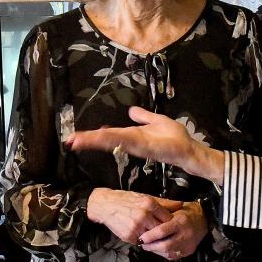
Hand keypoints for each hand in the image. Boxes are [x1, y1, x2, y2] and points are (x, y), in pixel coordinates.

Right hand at [66, 108, 224, 182]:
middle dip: (88, 140)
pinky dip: (114, 139)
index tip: (74, 137)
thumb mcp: (158, 121)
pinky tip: (102, 136)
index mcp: (133, 136)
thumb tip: (131, 111)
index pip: (109, 134)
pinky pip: (128, 141)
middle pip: (107, 139)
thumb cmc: (176, 139)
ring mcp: (138, 145)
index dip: (92, 136)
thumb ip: (144, 117)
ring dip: (96, 141)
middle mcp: (132, 142)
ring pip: (113, 140)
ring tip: (78, 140)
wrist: (191, 151)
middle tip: (69, 141)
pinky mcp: (147, 147)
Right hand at [87, 187, 182, 244]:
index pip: (168, 218)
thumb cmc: (126, 200)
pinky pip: (142, 242)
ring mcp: (136, 227)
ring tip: (155, 238)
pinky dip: (144, 241)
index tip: (171, 226)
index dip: (170, 223)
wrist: (105, 205)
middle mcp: (144, 215)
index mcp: (150, 203)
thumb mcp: (145, 197)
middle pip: (162, 230)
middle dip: (164, 233)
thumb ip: (164, 202)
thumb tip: (181, 204)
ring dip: (154, 239)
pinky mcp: (129, 236)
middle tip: (166, 235)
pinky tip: (143, 238)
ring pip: (153, 238)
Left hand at [138, 201, 208, 260]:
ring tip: (148, 246)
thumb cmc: (185, 212)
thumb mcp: (173, 209)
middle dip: (151, 246)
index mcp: (181, 222)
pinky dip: (163, 253)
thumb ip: (160, 217)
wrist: (204, 219)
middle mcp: (186, 234)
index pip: (162, 231)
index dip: (149, 236)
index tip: (140, 238)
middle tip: (142, 244)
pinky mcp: (189, 251)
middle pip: (165, 245)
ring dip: (156, 251)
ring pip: (168, 252)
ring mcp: (188, 245)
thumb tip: (144, 225)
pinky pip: (173, 256)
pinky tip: (158, 249)